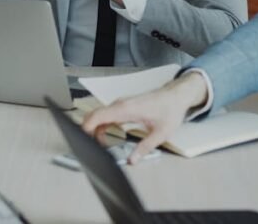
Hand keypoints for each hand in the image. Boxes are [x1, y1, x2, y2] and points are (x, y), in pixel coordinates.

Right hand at [81, 72, 207, 163]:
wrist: (175, 96)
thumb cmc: (169, 110)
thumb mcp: (161, 133)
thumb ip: (145, 148)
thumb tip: (132, 160)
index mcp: (126, 109)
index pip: (97, 116)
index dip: (85, 128)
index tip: (81, 140)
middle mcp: (120, 105)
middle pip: (94, 117)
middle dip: (87, 132)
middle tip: (91, 148)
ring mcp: (120, 105)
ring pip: (99, 117)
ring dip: (96, 131)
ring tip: (101, 147)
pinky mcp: (123, 107)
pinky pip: (106, 116)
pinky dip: (102, 127)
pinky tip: (108, 138)